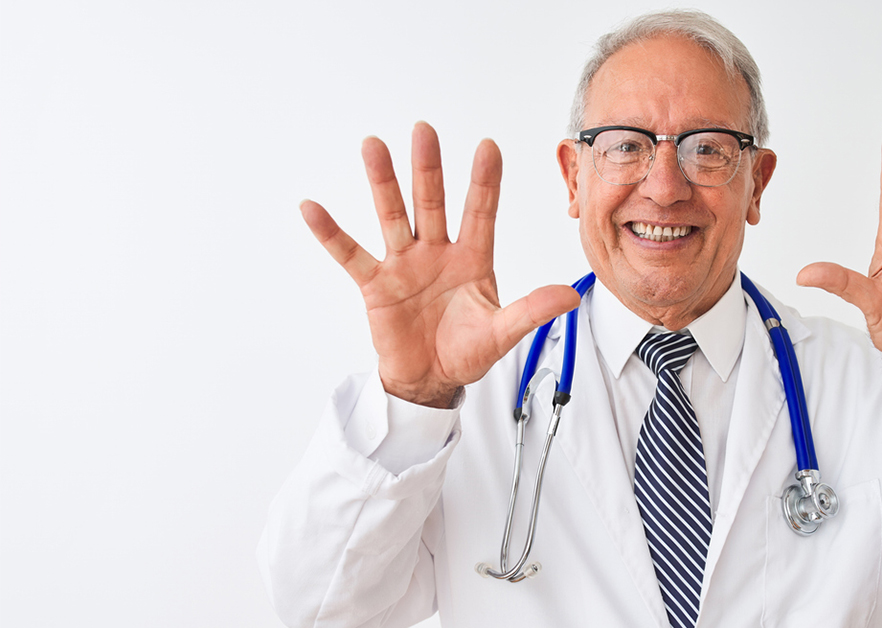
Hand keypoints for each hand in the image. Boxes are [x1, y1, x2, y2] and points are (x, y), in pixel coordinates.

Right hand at [301, 123, 580, 406]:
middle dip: (428, 167)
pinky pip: (350, 255)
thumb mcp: (503, 333)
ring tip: (373, 145)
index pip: (480, 212)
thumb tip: (570, 297)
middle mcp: (437, 253)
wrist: (430, 379)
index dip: (484, 182)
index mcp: (473, 259)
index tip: (488, 146)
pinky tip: (312, 208)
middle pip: (432, 202)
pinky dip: (331, 233)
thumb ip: (531, 312)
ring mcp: (405, 265)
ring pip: (393, 216)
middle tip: (424, 129)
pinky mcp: (376, 285)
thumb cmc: (467, 352)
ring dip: (383, 182)